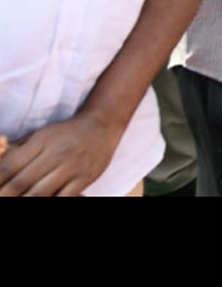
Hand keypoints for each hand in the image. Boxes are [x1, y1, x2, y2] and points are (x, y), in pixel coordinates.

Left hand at [0, 114, 123, 195]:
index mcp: (40, 141)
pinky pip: (64, 198)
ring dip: (26, 200)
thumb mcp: (41, 135)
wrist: (103, 126)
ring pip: (40, 193)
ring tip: (17, 202)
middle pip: (21, 182)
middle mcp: (56, 153)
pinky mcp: (85, 178)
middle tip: (1, 199)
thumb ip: (18, 150)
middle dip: (6, 194)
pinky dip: (52, 202)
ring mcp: (72, 166)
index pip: (9, 165)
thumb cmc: (65, 133)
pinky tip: (43, 202)